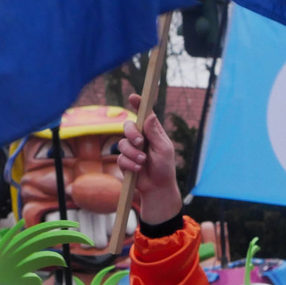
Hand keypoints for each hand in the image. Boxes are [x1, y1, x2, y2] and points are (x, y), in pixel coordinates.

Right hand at [117, 93, 181, 225]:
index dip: (138, 104)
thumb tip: (150, 116)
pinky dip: (130, 164)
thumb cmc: (165, 167)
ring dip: (133, 153)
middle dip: (131, 133)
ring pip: (122, 143)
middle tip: (139, 142)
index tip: (134, 97)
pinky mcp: (124, 161)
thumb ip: (155, 133)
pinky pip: (121, 158)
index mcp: (151, 132)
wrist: (157, 187)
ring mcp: (130, 149)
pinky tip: (138, 169)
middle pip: (127, 126)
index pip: (144, 114)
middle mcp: (139, 138)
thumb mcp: (164, 149)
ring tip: (143, 162)